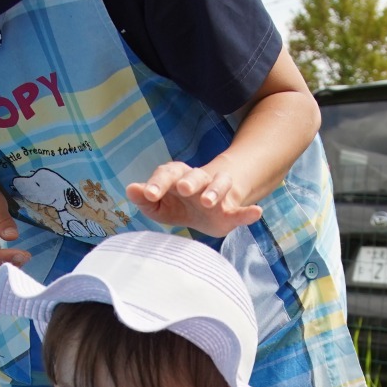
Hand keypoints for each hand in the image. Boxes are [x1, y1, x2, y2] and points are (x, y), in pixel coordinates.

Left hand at [126, 160, 262, 237]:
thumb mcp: (159, 205)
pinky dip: (249, 212)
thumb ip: (145, 199)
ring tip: (208, 201)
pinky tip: (256, 212)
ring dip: (215, 191)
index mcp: (178, 178)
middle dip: (189, 181)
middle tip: (183, 189)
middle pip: (195, 175)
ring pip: (219, 185)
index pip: (167, 174)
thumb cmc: (179, 206)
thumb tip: (130, 189)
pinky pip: (242, 209)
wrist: (208, 211)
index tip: (149, 195)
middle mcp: (199, 181)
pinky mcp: (232, 210)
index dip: (158, 183)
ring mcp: (218, 193)